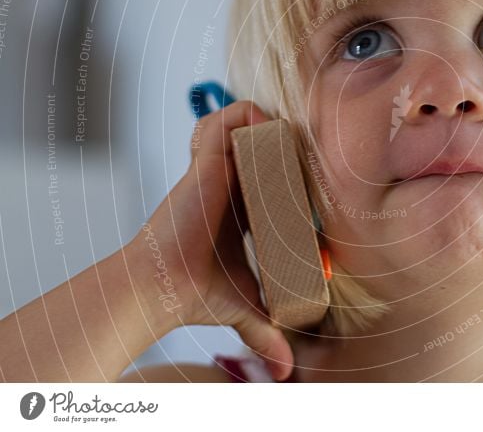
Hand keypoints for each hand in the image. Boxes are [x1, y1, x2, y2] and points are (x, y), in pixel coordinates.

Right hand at [126, 100, 293, 379]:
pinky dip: (241, 118)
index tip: (314, 181)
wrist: (160, 287)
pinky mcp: (206, 163)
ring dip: (263, 127)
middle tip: (309, 157)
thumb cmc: (197, 293)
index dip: (291, 171)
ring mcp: (217, 171)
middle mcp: (229, 186)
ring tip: (285, 143)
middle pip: (261, 145)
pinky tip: (262, 130)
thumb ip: (267, 332)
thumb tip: (290, 370)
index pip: (270, 177)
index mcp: (240, 210)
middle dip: (285, 144)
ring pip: (241, 126)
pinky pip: (222, 122)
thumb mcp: (245, 307)